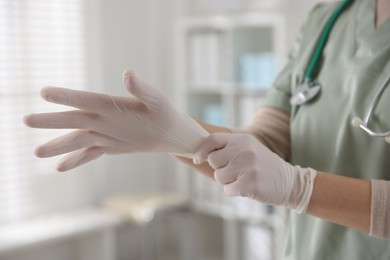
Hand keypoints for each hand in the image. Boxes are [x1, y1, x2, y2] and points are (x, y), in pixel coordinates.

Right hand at [23, 70, 207, 170]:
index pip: (85, 100)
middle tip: (26, 120)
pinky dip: (76, 161)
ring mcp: (104, 134)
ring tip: (36, 152)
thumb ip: (142, 88)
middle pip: (74, 120)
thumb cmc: (165, 112)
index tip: (45, 93)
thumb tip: (128, 73)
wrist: (169, 132)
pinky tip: (60, 168)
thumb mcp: (156, 100)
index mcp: (111, 104)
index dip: (67, 97)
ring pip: (77, 140)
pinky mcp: (109, 147)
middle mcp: (103, 119)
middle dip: (51, 121)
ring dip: (58, 146)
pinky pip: (90, 155)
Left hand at [193, 133, 316, 212]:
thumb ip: (228, 147)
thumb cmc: (262, 165)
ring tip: (243, 178)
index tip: (197, 159)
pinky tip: (247, 187)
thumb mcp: (248, 147)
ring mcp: (248, 167)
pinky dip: (234, 191)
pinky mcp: (251, 184)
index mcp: (242, 139)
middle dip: (219, 169)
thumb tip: (200, 152)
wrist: (289, 181)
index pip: (212, 140)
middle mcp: (245, 150)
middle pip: (213, 161)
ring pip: (219, 177)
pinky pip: (228, 190)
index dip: (201, 150)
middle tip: (234, 170)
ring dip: (227, 181)